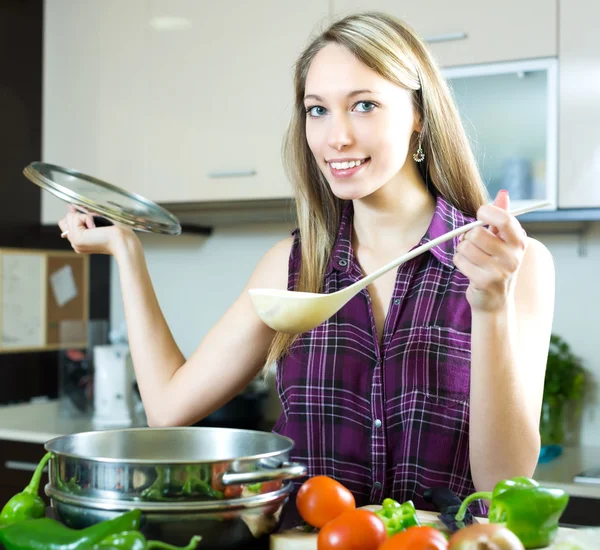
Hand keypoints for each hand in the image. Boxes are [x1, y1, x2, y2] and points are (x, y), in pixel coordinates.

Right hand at [58, 205, 135, 255]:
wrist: (124, 242)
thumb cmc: (119, 233)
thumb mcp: (99, 222)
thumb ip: (84, 216)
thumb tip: (69, 206)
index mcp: (81, 242)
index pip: (66, 224)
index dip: (74, 215)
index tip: (83, 211)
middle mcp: (76, 244)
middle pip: (65, 220)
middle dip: (80, 215)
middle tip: (96, 221)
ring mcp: (75, 242)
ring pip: (69, 217)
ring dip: (86, 216)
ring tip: (97, 225)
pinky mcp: (77, 238)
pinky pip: (75, 217)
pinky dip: (87, 217)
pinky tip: (96, 227)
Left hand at [453, 190, 527, 312]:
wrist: (495, 301)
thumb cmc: (496, 265)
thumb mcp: (503, 241)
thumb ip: (502, 217)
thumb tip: (503, 193)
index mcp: (519, 242)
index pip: (505, 219)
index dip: (487, 212)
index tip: (480, 214)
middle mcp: (513, 256)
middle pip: (477, 233)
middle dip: (468, 236)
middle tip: (472, 243)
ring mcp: (500, 271)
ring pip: (465, 246)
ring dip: (462, 250)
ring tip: (471, 258)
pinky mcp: (484, 281)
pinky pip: (459, 260)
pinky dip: (458, 261)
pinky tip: (468, 268)